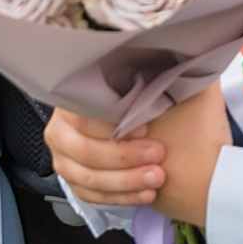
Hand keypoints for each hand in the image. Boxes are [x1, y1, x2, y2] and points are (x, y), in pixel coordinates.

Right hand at [44, 85, 230, 225]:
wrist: (167, 144)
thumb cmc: (160, 111)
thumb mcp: (162, 84)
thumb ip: (163, 67)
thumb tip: (179, 46)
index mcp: (76, 98)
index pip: (83, 114)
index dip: (115, 125)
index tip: (148, 127)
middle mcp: (63, 127)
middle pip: (83, 150)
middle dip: (123, 158)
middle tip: (157, 154)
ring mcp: (66, 158)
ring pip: (88, 178)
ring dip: (126, 181)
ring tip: (158, 177)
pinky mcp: (78, 181)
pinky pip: (92, 196)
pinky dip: (121, 197)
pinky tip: (146, 192)